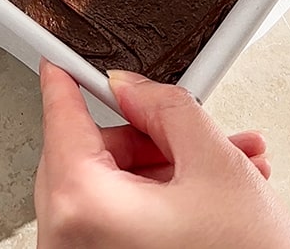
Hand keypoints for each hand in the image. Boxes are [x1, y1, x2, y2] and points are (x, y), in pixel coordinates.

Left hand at [34, 60, 289, 248]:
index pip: (60, 118)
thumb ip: (168, 109)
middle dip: (150, 138)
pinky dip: (160, 200)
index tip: (62, 59)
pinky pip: (119, 219)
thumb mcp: (215, 166)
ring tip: (229, 164)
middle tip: (192, 131)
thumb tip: (134, 89)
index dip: (68, 79)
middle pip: (90, 155)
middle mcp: (69, 237)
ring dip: (167, 168)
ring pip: (112, 187)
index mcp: (81, 203)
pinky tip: (212, 193)